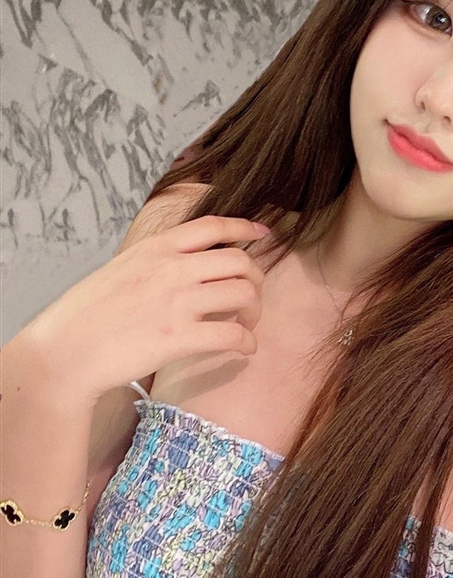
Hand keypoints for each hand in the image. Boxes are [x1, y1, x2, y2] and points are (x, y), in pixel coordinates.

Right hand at [17, 216, 269, 404]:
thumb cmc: (86, 314)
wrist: (64, 352)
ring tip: (247, 323)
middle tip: (252, 296)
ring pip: (244, 294)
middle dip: (255, 277)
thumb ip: (156, 261)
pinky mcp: (180, 338)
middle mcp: (172, 269)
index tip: (262, 233)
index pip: (213, 226)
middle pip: (239, 260)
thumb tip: (185, 261)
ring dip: (255, 310)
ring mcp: (177, 302)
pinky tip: (244, 348)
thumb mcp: (121, 268)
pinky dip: (247, 342)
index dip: (244, 227)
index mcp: (156, 249)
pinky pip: (233, 335)